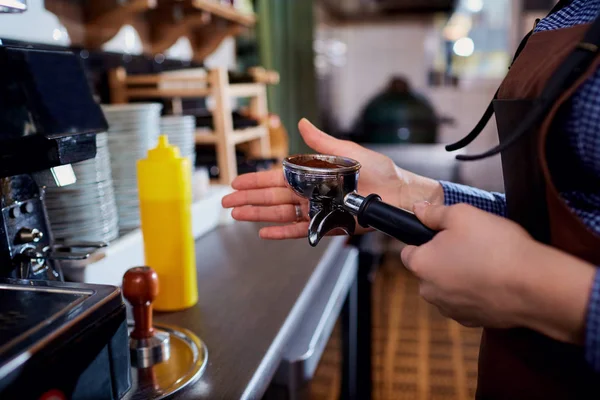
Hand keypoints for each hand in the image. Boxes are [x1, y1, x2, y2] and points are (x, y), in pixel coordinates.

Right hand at [222, 118, 442, 239]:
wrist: (398, 193)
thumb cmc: (377, 170)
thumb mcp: (347, 151)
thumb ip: (321, 142)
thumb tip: (303, 122)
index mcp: (312, 173)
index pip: (276, 177)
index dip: (255, 181)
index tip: (236, 183)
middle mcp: (310, 192)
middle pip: (272, 197)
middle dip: (248, 199)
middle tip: (226, 203)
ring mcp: (316, 210)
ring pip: (280, 214)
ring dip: (258, 215)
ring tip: (237, 216)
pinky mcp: (326, 225)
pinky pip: (299, 230)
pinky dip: (281, 232)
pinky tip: (263, 233)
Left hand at [401, 202, 595, 343]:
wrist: (533, 285)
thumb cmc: (495, 246)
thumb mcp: (462, 214)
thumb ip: (434, 213)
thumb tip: (418, 210)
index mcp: (421, 265)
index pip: (408, 252)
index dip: (424, 241)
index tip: (443, 235)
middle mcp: (429, 291)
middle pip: (429, 270)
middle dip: (444, 258)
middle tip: (470, 245)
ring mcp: (450, 309)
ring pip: (448, 287)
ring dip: (460, 276)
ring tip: (487, 263)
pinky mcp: (472, 321)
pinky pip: (467, 302)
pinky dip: (477, 292)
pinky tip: (495, 281)